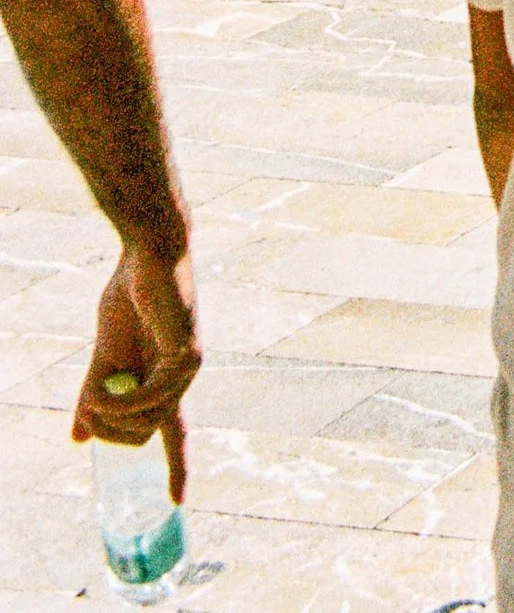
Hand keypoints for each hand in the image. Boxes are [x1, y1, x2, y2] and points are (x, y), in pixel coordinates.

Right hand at [73, 240, 197, 494]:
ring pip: (150, 421)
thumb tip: (79, 439)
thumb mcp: (105, 356)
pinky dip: (122, 402)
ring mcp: (189, 367)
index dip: (178, 466)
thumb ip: (95, 396)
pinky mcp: (187, 355)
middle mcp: (183, 378)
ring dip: (112, 417)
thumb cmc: (129, 298)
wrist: (146, 256)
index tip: (177, 501)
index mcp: (166, 380)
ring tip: (92, 395)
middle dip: (111, 434)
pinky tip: (103, 390)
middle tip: (88, 410)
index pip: (177, 431)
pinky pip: (153, 399)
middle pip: (147, 434)